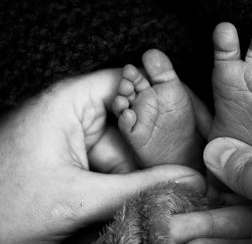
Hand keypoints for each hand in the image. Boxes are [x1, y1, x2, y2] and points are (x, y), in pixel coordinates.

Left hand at [0, 69, 204, 242]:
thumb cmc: (5, 208)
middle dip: (156, 147)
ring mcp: (72, 137)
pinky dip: (124, 179)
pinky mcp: (71, 158)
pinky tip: (142, 195)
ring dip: (141, 168)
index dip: (163, 97)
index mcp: (70, 102)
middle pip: (131, 119)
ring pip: (123, 145)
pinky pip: (108, 162)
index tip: (195, 121)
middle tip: (190, 169)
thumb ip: (139, 189)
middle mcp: (73, 112)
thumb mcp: (80, 198)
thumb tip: (188, 181)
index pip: (130, 81)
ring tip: (171, 188)